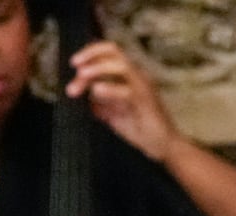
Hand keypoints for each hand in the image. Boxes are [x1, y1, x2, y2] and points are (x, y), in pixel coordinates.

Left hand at [65, 40, 179, 163]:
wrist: (162, 145)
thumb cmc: (139, 128)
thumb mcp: (111, 113)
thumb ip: (97, 102)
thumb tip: (79, 93)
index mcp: (128, 76)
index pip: (108, 53)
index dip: (90, 53)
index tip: (73, 64)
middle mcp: (136, 76)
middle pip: (114, 51)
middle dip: (91, 54)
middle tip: (74, 65)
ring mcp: (142, 86)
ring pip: (121, 65)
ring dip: (98, 68)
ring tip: (82, 75)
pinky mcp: (145, 102)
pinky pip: (127, 90)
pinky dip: (110, 89)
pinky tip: (97, 91)